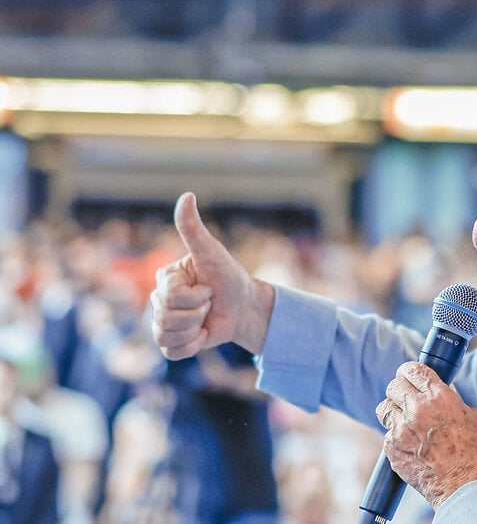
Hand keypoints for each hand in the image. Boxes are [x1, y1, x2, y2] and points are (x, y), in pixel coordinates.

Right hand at [150, 192, 273, 359]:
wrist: (244, 307)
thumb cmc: (229, 277)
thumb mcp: (212, 252)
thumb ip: (194, 228)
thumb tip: (187, 196)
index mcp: (165, 278)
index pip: (169, 297)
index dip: (195, 297)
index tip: (209, 289)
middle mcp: (159, 299)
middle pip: (166, 318)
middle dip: (197, 313)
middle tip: (210, 303)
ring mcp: (163, 321)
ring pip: (166, 336)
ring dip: (194, 329)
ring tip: (205, 319)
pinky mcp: (172, 342)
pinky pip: (171, 352)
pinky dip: (191, 346)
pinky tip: (202, 335)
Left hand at [375, 361, 476, 509]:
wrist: (466, 489)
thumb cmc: (476, 455)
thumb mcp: (475, 417)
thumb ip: (454, 401)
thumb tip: (443, 394)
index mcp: (439, 396)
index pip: (414, 369)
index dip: (410, 370)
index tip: (409, 374)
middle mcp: (417, 409)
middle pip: (394, 385)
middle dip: (400, 389)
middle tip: (405, 397)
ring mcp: (402, 430)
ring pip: (384, 408)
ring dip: (393, 411)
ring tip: (404, 421)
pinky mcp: (392, 449)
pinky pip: (387, 435)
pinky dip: (396, 438)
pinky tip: (410, 446)